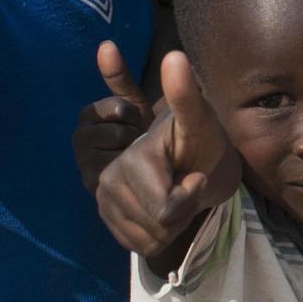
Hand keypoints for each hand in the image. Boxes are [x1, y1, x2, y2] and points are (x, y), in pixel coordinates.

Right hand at [73, 40, 151, 192]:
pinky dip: (134, 176)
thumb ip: (119, 76)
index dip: (136, 115)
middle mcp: (81, 140)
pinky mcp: (95, 189)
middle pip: (116, 134)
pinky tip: (139, 174)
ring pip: (116, 157)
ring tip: (141, 158)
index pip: (117, 108)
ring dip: (136, 158)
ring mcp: (86, 165)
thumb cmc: (152, 129)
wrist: (171, 167)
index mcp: (89, 115)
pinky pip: (118, 180)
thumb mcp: (137, 102)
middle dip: (137, 137)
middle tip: (142, 141)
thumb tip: (105, 44)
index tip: (139, 120)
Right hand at [95, 51, 238, 261]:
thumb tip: (175, 55)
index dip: (189, 196)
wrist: (191, 161)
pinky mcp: (106, 217)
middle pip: (158, 226)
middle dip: (181, 210)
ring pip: (150, 239)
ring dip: (172, 223)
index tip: (192, 173)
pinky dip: (159, 235)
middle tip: (182, 183)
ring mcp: (102, 199)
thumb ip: (185, 93)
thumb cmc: (200, 139)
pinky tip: (161, 211)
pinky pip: (140, 246)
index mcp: (129, 156)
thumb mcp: (199, 119)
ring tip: (173, 193)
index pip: (166, 209)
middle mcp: (104, 177)